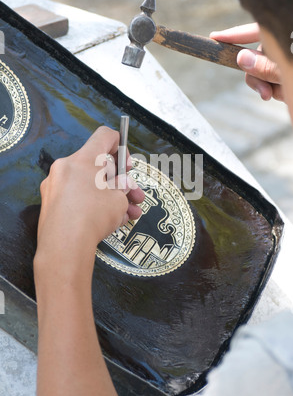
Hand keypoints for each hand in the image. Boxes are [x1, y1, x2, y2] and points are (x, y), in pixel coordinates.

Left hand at [34, 126, 144, 395]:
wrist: (62, 259)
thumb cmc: (91, 226)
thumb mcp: (116, 202)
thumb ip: (123, 186)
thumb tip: (127, 184)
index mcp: (79, 163)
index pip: (103, 136)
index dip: (120, 142)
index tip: (129, 150)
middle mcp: (64, 172)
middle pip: (99, 165)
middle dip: (120, 178)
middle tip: (133, 193)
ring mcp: (57, 192)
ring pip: (91, 186)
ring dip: (112, 196)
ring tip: (128, 212)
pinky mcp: (54, 211)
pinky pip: (80, 201)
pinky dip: (96, 207)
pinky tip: (112, 222)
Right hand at [210, 23, 283, 101]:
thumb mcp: (288, 71)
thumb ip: (266, 66)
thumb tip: (240, 58)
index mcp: (285, 35)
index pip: (256, 31)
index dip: (234, 34)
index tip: (214, 36)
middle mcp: (285, 44)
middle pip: (257, 57)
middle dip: (257, 77)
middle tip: (265, 94)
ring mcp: (287, 58)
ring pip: (264, 72)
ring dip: (271, 86)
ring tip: (287, 93)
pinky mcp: (289, 71)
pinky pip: (275, 80)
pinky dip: (280, 89)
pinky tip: (290, 92)